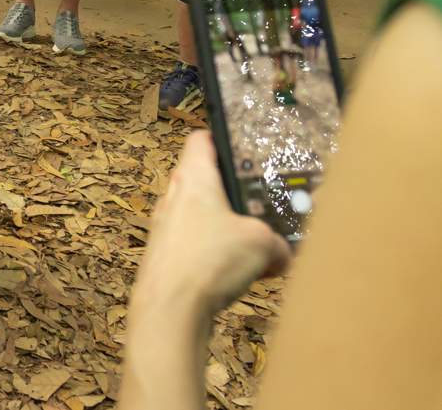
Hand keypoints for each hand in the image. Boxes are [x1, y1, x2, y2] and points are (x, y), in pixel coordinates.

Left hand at [132, 132, 290, 321]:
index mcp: (193, 178)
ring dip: (226, 229)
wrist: (170, 308)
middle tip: (260, 205)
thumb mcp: (262, 243)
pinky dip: (216, 256)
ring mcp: (165, 227)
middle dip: (232, 194)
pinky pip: (196, 246)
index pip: (201, 140)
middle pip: (203, 181)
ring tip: (254, 247)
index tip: (242, 146)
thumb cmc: (209, 260)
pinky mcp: (164, 256)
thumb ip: (278, 242)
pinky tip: (237, 277)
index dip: (221, 138)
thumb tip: (281, 254)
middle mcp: (173, 197)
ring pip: (201, 217)